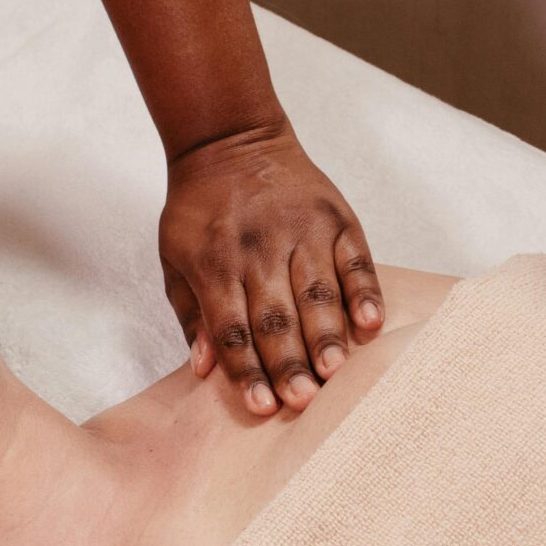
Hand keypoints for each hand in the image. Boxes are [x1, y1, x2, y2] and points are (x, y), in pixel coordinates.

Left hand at [160, 119, 382, 415]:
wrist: (229, 138)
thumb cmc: (200, 210)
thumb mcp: (174, 258)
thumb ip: (191, 315)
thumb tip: (205, 368)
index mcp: (215, 264)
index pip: (233, 328)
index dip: (248, 370)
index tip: (263, 407)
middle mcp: (259, 250)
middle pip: (276, 316)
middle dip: (290, 362)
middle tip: (304, 401)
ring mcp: (301, 231)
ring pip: (317, 292)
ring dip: (327, 334)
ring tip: (336, 372)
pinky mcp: (335, 218)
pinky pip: (355, 260)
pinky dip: (365, 292)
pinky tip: (371, 324)